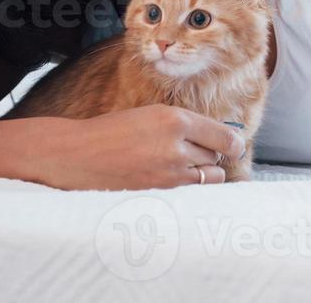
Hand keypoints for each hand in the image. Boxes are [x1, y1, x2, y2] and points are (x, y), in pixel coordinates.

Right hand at [30, 104, 246, 190]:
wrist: (75, 156)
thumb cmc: (111, 133)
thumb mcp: (149, 116)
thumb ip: (181, 125)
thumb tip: (214, 138)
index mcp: (174, 119)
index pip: (223, 135)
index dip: (233, 143)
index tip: (235, 147)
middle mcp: (176, 145)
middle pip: (216, 158)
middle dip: (210, 157)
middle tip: (195, 156)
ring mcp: (168, 174)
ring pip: (207, 179)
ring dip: (202, 175)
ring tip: (183, 170)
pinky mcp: (158, 195)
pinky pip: (189, 195)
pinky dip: (188, 191)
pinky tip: (174, 185)